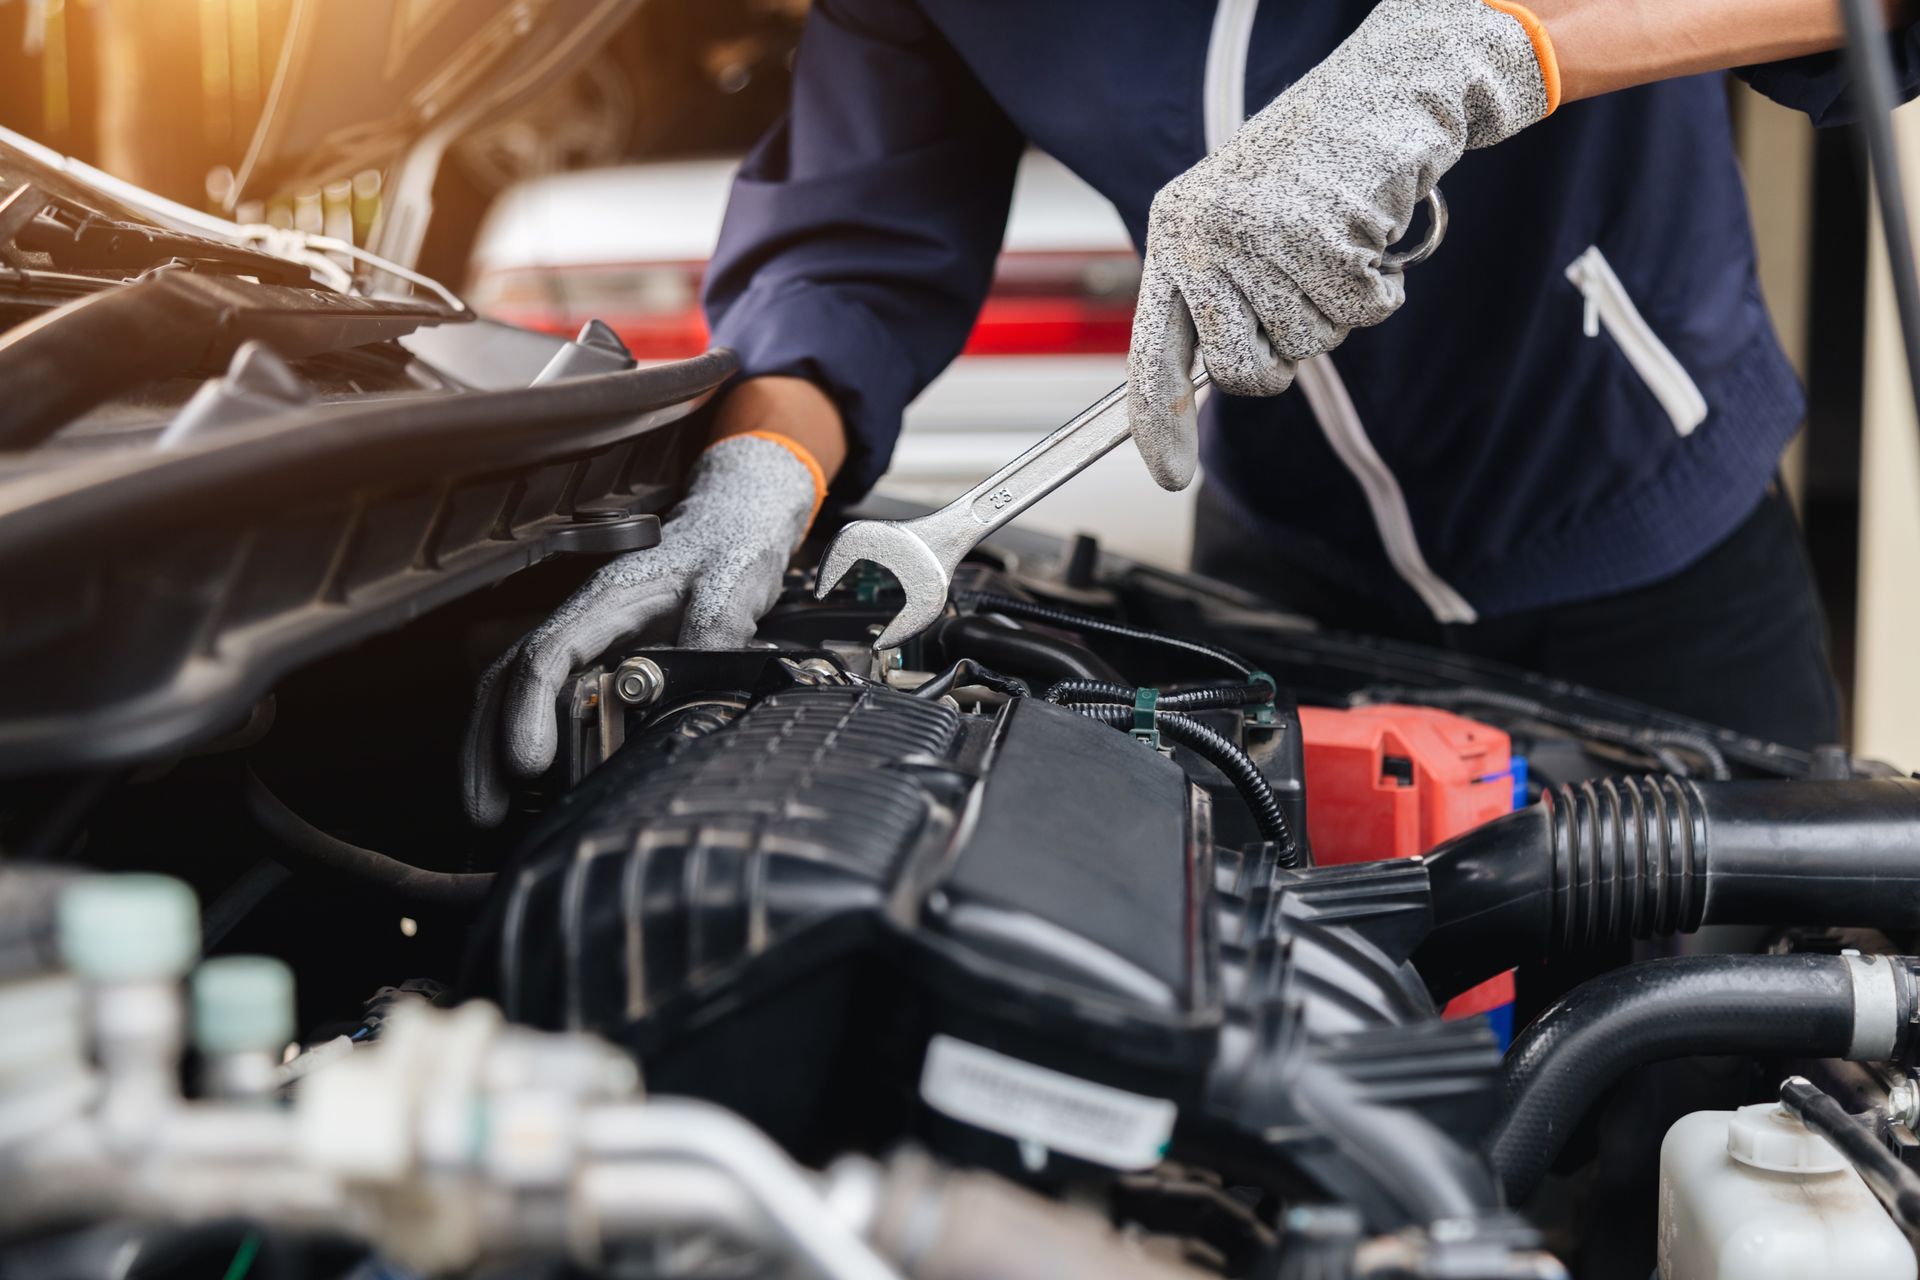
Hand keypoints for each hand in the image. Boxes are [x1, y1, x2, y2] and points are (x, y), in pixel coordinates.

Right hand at [461, 432, 823, 825]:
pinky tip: (523, 779)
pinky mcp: (598, 656)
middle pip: (510, 679)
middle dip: (487, 744)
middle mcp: (582, 619)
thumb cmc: (729, 548)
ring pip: (515, 689)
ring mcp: (584, 637)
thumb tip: (693, 689)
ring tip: (488, 808)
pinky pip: (544, 695)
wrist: (734, 523)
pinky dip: (520, 733)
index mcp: (606, 600)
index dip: (529, 711)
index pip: (547, 656)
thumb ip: (713, 635)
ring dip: (492, 745)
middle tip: (485, 808)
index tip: (526, 764)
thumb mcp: (731, 587)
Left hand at [1126, 0, 1557, 490]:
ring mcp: (1260, 237)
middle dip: (1282, 355)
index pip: (1151, 351)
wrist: (1384, 94)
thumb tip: (1210, 385)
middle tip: (1300, 296)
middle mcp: (1204, 236)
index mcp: (1175, 234)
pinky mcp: (1321, 236)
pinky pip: (1358, 315)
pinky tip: (1366, 235)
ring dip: (1337, 308)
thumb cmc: (1313, 169)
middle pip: (1241, 371)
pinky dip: (1376, 287)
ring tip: (1335, 243)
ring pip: (1307, 345)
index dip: (1156, 422)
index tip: (1168, 475)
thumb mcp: (1241, 226)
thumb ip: (1216, 298)